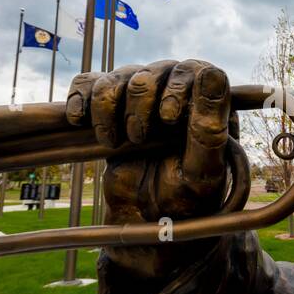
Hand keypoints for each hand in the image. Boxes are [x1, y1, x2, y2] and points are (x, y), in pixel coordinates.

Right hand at [65, 59, 236, 278]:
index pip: (195, 70)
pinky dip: (80, 98)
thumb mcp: (202, 170)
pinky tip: (79, 121)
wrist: (145, 222)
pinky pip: (89, 84)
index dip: (177, 88)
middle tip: (139, 139)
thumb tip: (214, 73)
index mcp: (207, 106)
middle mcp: (175, 94)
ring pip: (118, 75)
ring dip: (108, 106)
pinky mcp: (110, 108)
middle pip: (153, 71)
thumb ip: (210, 126)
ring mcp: (140, 99)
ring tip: (111, 141)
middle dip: (139, 104)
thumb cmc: (184, 201)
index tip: (167, 120)